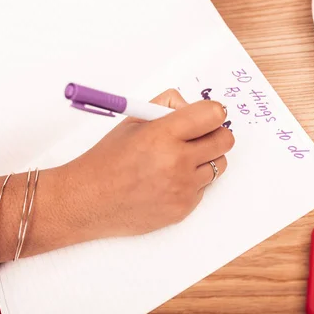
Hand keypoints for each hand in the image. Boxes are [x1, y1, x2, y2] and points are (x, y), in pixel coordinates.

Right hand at [0, 90, 234, 263]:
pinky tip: (168, 181)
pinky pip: (204, 188)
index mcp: (163, 134)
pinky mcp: (184, 208)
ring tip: (180, 160)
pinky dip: (192, 182)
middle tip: (200, 136)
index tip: (209, 115)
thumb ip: (166, 105)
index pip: (213, 115)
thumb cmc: (108, 160)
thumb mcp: (133, 121)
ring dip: (206, 159)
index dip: (213, 113)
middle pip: (225, 140)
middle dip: (216, 134)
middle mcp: (177, 161)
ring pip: (219, 164)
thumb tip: (192, 106)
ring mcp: (182, 187)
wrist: (88, 201)